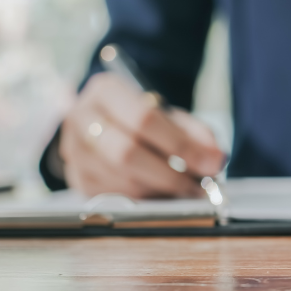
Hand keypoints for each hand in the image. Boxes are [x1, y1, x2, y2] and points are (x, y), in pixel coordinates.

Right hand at [59, 73, 225, 198]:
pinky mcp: (78, 179)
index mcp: (106, 91)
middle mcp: (81, 119)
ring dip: (161, 190)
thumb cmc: (145, 116)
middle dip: (171, 175)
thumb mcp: (172, 114)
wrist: (111, 121)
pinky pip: (116, 197)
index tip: (211, 163)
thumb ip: (196, 133)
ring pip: (121, 180)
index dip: (180, 145)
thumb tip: (216, 159)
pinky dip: (146, 199)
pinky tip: (164, 194)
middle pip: (127, 153)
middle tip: (201, 186)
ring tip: (187, 189)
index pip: (144, 119)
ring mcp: (74, 151)